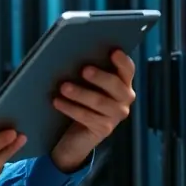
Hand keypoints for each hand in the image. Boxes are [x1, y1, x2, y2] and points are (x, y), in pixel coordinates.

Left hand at [51, 50, 135, 172]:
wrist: (76, 133)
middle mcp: (125, 98)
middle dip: (100, 77)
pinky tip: (57, 102)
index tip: (113, 52)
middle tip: (84, 70)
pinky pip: (86, 116)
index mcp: (123, 82)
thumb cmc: (82, 99)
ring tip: (63, 87)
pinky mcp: (104, 128)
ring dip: (80, 93)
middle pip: (115, 85)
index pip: (127, 69)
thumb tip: (74, 55)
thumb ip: (87, 70)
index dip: (122, 61)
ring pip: (99, 101)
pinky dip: (70, 108)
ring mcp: (116, 115)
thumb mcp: (86, 83)